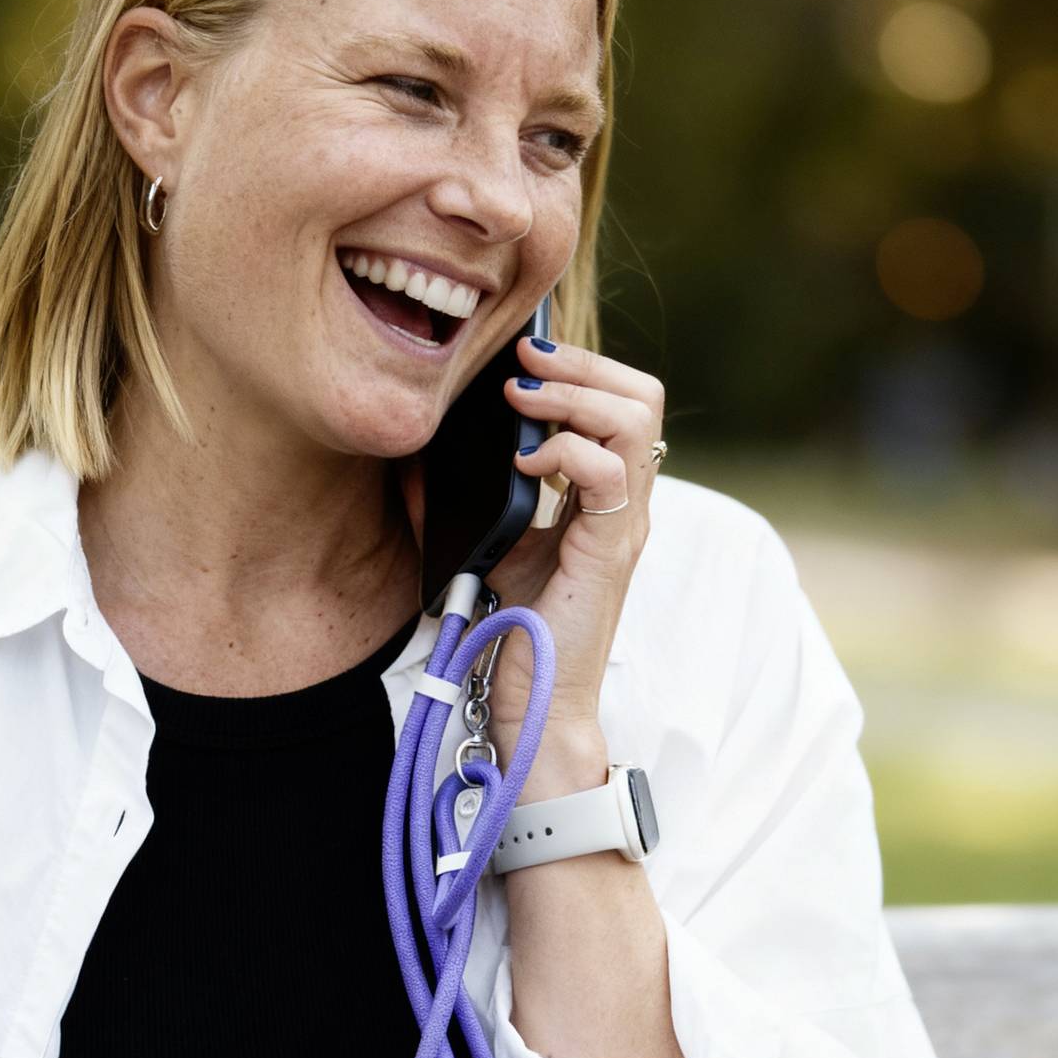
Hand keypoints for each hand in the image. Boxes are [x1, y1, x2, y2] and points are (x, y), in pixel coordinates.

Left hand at [400, 334, 665, 751]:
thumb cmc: (513, 632)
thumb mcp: (487, 545)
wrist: (533, 703)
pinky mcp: (609, 551)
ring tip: (522, 401)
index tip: (521, 354)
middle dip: (581, 363)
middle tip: (524, 363)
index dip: (579, 366)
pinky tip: (525, 464)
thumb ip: (467, 499)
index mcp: (603, 495)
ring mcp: (623, 525)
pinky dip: (566, 451)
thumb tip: (415, 454)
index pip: (621, 401)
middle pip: (642, 395)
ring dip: (573, 394)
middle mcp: (624, 503)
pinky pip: (609, 474)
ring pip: (636, 419)